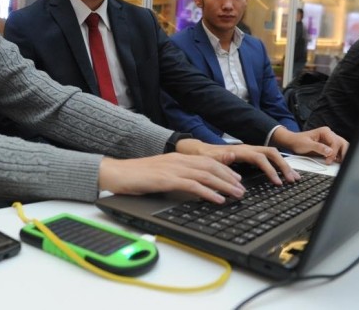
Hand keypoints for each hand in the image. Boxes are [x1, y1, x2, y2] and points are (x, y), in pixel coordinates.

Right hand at [98, 154, 245, 202]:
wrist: (116, 172)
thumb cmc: (136, 175)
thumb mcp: (160, 173)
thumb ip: (176, 176)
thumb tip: (191, 186)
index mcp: (177, 158)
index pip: (207, 161)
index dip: (224, 170)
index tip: (236, 179)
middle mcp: (178, 160)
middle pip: (211, 167)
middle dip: (229, 178)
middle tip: (242, 189)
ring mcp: (173, 168)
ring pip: (206, 175)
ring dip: (224, 186)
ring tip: (236, 195)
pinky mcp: (167, 179)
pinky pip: (192, 185)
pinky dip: (208, 192)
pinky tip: (218, 199)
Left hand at [174, 139, 299, 184]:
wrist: (199, 151)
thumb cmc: (205, 156)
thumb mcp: (209, 158)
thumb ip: (220, 157)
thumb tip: (231, 154)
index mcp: (240, 150)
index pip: (260, 158)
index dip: (270, 169)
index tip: (276, 182)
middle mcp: (248, 149)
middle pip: (271, 153)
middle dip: (283, 166)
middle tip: (292, 179)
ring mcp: (250, 152)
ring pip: (272, 155)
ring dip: (283, 166)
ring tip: (293, 178)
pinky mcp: (251, 157)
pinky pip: (268, 159)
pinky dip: (277, 166)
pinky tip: (283, 175)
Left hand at [272, 127, 348, 163]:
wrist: (292, 142)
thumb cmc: (298, 141)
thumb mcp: (307, 145)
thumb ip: (318, 148)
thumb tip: (330, 151)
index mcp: (325, 131)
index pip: (335, 142)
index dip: (334, 153)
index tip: (328, 161)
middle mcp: (329, 134)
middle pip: (342, 143)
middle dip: (344, 153)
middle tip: (341, 163)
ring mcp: (330, 140)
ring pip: (342, 147)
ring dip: (342, 155)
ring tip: (340, 163)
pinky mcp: (329, 146)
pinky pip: (338, 151)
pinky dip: (339, 156)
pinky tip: (337, 162)